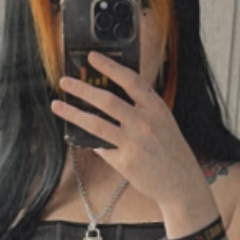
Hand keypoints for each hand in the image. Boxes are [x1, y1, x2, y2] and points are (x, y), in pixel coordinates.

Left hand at [51, 52, 207, 212]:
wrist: (181, 182)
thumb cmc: (170, 149)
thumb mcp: (163, 121)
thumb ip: (141, 108)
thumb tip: (108, 96)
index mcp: (156, 107)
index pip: (130, 80)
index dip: (110, 66)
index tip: (92, 57)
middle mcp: (145, 123)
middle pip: (106, 100)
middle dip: (82, 89)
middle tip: (64, 81)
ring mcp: (134, 143)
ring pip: (95, 124)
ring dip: (73, 113)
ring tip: (57, 105)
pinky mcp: (125, 163)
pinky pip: (100, 147)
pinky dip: (90, 141)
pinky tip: (80, 136)